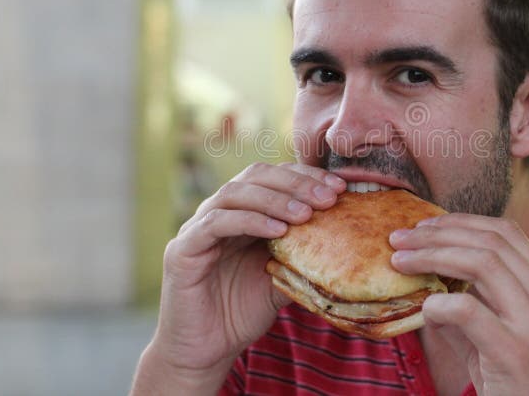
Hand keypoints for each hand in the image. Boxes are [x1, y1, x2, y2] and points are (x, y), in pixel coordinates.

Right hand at [135, 162, 345, 391]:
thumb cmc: (241, 312)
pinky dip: (249, 221)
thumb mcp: (282, 278)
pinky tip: (278, 230)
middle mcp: (218, 212)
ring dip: (275, 199)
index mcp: (242, 212)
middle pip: (255, 176)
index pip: (274, 177)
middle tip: (327, 197)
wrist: (205, 351)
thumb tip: (347, 240)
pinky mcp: (181, 249)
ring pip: (235, 193)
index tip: (339, 187)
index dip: (306, 176)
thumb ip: (302, 255)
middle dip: (294, 183)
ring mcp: (197, 227)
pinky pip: (216, 223)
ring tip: (306, 214)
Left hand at [389, 214, 528, 395]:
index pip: (507, 233)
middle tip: (399, 239)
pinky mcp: (517, 354)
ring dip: (432, 256)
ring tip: (400, 262)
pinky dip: (439, 303)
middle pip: (491, 242)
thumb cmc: (517, 385)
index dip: (460, 222)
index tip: (424, 227)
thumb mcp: (500, 336)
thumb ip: (471, 305)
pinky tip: (424, 309)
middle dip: (438, 234)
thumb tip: (426, 281)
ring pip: (483, 264)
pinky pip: (469, 310)